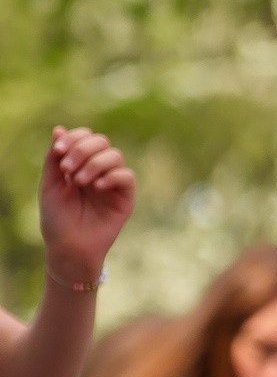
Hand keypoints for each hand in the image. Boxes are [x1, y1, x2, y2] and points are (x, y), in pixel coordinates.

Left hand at [39, 127, 134, 288]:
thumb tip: (59, 129)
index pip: (85, 137)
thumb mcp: (50, 185)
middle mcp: (98, 170)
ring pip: (115, 156)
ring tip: (79, 182)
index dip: (73, 138)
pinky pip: (126, 176)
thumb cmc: (57, 219)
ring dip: (94, 164)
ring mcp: (112, 182)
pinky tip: (96, 187)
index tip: (57, 152)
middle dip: (82, 150)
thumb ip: (54, 158)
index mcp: (80, 165)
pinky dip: (111, 176)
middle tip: (66, 170)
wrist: (68, 248)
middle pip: (101, 141)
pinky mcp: (125, 196)